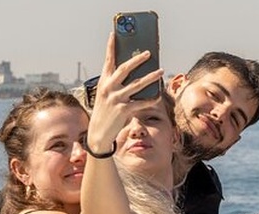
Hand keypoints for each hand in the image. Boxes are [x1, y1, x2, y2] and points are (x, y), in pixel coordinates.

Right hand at [85, 32, 163, 149]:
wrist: (98, 133)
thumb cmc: (105, 112)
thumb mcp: (106, 95)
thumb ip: (116, 84)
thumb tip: (134, 74)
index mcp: (103, 82)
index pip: (107, 61)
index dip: (110, 47)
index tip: (114, 34)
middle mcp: (109, 88)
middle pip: (124, 69)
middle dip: (137, 59)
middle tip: (148, 52)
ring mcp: (116, 99)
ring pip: (137, 84)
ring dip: (150, 77)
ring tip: (160, 71)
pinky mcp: (123, 110)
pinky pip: (141, 102)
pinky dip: (151, 99)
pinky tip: (158, 95)